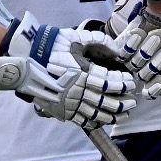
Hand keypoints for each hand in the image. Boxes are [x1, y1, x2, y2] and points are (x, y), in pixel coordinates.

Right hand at [0, 19, 136, 127]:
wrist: (26, 58)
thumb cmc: (54, 45)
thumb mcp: (78, 38)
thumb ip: (101, 42)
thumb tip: (118, 51)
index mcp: (83, 73)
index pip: (111, 83)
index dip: (124, 84)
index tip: (131, 83)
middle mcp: (78, 90)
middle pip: (107, 102)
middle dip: (123, 103)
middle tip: (133, 102)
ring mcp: (69, 102)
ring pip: (96, 114)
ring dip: (113, 116)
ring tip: (124, 115)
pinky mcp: (61, 109)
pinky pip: (81, 120)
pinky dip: (95, 122)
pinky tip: (103, 121)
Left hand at [118, 7, 160, 98]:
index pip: (152, 92)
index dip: (155, 87)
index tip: (160, 81)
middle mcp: (146, 71)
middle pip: (144, 76)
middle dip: (157, 62)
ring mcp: (134, 59)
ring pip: (135, 63)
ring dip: (149, 47)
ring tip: (158, 36)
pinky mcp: (123, 47)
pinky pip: (123, 51)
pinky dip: (135, 41)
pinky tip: (142, 33)